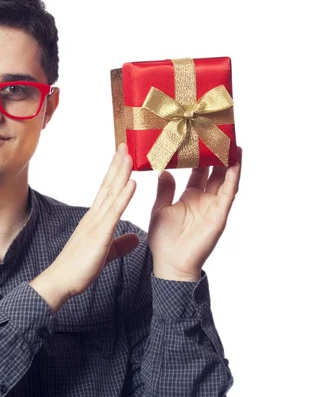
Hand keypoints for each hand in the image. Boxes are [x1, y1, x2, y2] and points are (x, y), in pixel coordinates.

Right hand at [30, 143, 138, 309]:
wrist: (61, 281)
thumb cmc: (78, 269)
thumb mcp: (106, 253)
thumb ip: (120, 245)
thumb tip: (136, 238)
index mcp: (95, 220)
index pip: (107, 191)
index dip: (115, 173)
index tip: (122, 157)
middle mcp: (94, 217)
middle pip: (108, 185)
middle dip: (118, 164)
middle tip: (125, 144)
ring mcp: (96, 224)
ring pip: (111, 193)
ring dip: (121, 172)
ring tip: (129, 154)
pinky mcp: (100, 234)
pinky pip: (114, 212)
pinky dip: (123, 196)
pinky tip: (132, 183)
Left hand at [148, 147, 242, 280]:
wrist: (169, 264)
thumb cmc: (164, 240)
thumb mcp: (160, 208)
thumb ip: (165, 190)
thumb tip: (164, 170)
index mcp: (190, 196)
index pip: (198, 170)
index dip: (200, 154)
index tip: (199, 136)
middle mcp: (204, 199)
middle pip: (214, 171)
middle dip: (218, 154)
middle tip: (219, 132)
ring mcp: (213, 206)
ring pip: (225, 180)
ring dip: (230, 162)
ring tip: (234, 142)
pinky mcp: (219, 216)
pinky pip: (228, 195)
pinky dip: (232, 179)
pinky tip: (235, 165)